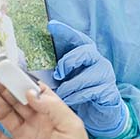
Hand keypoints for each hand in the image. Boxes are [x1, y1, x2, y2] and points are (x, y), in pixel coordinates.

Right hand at [0, 71, 126, 138]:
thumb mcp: (71, 125)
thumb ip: (52, 106)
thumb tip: (31, 92)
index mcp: (52, 115)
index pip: (35, 93)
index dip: (22, 81)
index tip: (10, 70)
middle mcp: (37, 124)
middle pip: (16, 102)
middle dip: (3, 87)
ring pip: (4, 116)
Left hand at [48, 20, 127, 137]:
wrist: (101, 112)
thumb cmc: (81, 93)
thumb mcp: (66, 80)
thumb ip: (55, 72)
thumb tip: (30, 67)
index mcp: (85, 55)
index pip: (77, 39)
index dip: (66, 32)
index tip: (52, 26)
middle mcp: (97, 62)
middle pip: (86, 51)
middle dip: (70, 60)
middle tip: (58, 72)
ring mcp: (105, 76)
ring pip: (89, 75)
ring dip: (72, 84)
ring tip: (60, 92)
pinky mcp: (109, 91)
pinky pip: (93, 91)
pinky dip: (79, 96)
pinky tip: (70, 100)